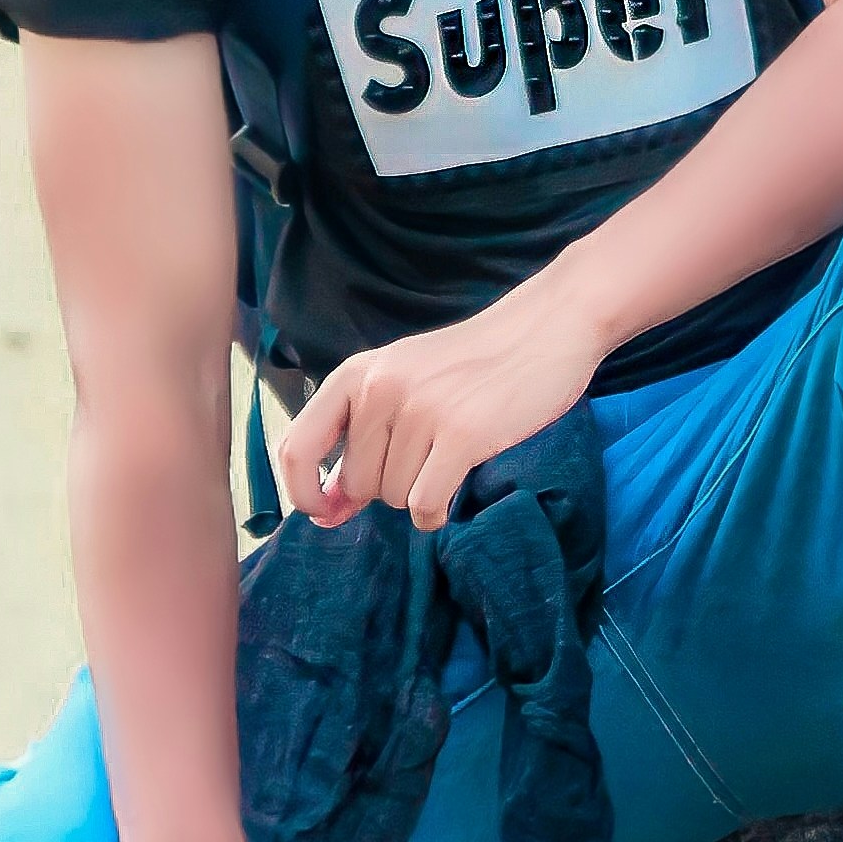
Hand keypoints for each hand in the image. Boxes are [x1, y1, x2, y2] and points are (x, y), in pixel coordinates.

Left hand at [276, 272, 607, 530]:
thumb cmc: (473, 362)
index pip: (296, 447)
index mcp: (357, 374)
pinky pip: (426, 504)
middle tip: (424, 458)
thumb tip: (326, 510)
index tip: (325, 513)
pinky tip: (450, 495)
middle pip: (357, 484)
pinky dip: (435, 514)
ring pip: (393, 497)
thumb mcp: (403, 381)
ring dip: (418, 494)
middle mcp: (381, 390)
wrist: (547, 327)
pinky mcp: (462, 435)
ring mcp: (421, 411)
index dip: (302, 492)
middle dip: (385, 488)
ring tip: (448, 456)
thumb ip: (361, 436)